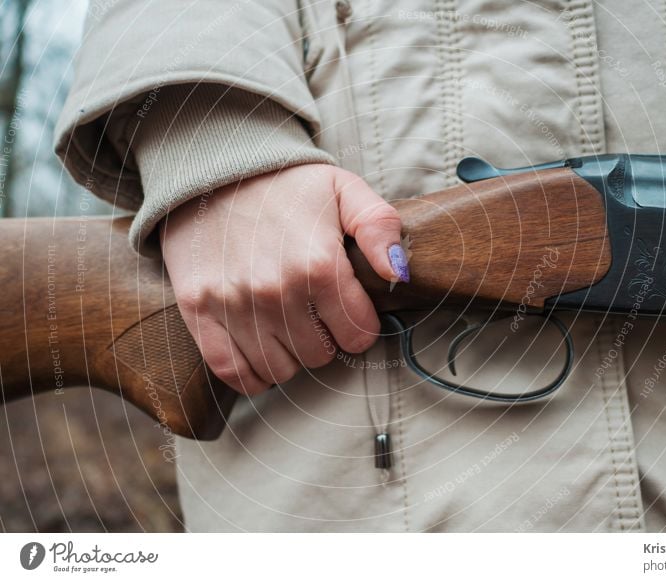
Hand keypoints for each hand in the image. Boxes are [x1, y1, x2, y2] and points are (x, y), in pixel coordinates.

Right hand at [159, 164, 407, 394]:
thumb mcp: (344, 190)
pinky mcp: (199, 311)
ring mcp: (235, 305)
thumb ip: (380, 227)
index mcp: (319, 266)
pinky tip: (260, 351)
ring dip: (290, 355)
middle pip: (321, 355)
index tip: (349, 311)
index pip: (358, 335)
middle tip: (315, 313)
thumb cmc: (285, 184)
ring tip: (287, 326)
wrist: (212, 168)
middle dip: (325, 339)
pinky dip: (252, 374)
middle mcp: (277, 291)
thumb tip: (399, 273)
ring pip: (281, 370)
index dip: (360, 325)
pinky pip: (234, 373)